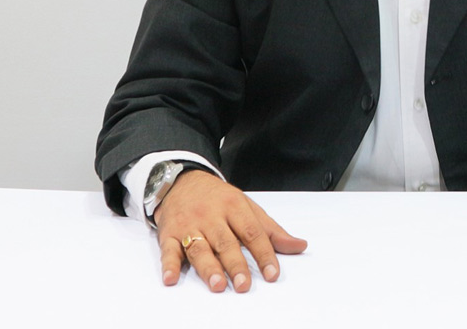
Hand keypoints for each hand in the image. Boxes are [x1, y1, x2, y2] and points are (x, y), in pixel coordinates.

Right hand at [154, 171, 307, 292]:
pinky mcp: (169, 234)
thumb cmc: (219, 199)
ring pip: (200, 248)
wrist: (182, 181)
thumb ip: (271, 230)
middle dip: (235, 264)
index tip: (272, 273)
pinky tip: (171, 278)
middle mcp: (212, 216)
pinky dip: (169, 265)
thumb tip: (299, 246)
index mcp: (235, 207)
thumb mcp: (247, 207)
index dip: (264, 253)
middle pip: (226, 242)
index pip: (252, 232)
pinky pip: (168, 250)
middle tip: (244, 284)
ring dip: (208, 267)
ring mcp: (190, 225)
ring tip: (217, 285)